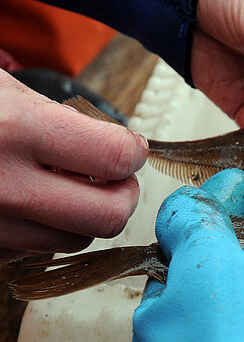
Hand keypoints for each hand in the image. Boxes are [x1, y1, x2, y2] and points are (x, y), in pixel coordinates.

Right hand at [0, 71, 146, 261]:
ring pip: (77, 239)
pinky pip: (37, 250)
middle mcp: (6, 185)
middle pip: (108, 216)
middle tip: (114, 177)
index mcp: (18, 130)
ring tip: (63, 186)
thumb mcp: (7, 90)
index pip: (116, 157)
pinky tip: (29, 202)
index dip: (133, 152)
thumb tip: (118, 150)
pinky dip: (45, 228)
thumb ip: (65, 121)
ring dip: (83, 215)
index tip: (130, 148)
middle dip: (122, 195)